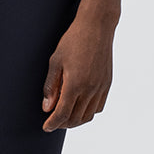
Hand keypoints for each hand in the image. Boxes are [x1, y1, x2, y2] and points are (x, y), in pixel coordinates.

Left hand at [41, 16, 114, 131]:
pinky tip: (80, 106)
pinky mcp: (107, 83)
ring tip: (65, 115)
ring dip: (76, 120)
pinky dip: (88, 112)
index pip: (62, 114)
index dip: (53, 123)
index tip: (46, 127)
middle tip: (53, 121)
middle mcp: (90, 89)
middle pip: (75, 118)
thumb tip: (47, 107)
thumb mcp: (55, 61)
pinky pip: (99, 106)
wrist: (97, 26)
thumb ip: (50, 86)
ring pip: (89, 115)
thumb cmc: (73, 40)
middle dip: (62, 124)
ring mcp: (101, 87)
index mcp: (75, 84)